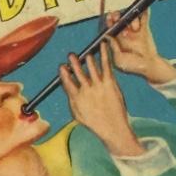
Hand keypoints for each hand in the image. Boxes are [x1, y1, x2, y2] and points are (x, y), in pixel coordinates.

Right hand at [60, 43, 143, 157]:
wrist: (113, 128)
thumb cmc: (95, 123)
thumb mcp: (78, 114)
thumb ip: (72, 100)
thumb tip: (67, 89)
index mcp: (76, 98)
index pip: (67, 82)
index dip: (64, 74)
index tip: (61, 67)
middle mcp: (86, 90)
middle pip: (78, 73)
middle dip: (74, 63)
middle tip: (71, 55)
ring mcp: (98, 86)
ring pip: (91, 68)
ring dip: (88, 59)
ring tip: (87, 54)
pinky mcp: (110, 84)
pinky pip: (106, 66)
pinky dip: (104, 55)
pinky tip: (102, 47)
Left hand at [106, 8, 175, 84]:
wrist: (149, 67)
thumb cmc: (132, 66)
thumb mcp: (118, 59)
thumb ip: (113, 47)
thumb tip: (107, 36)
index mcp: (116, 40)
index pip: (110, 27)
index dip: (109, 21)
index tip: (110, 17)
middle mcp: (124, 33)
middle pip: (119, 20)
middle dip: (118, 16)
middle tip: (118, 16)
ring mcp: (135, 31)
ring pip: (131, 18)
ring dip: (132, 20)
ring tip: (135, 28)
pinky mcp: (145, 30)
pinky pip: (144, 18)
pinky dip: (144, 12)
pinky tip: (144, 8)